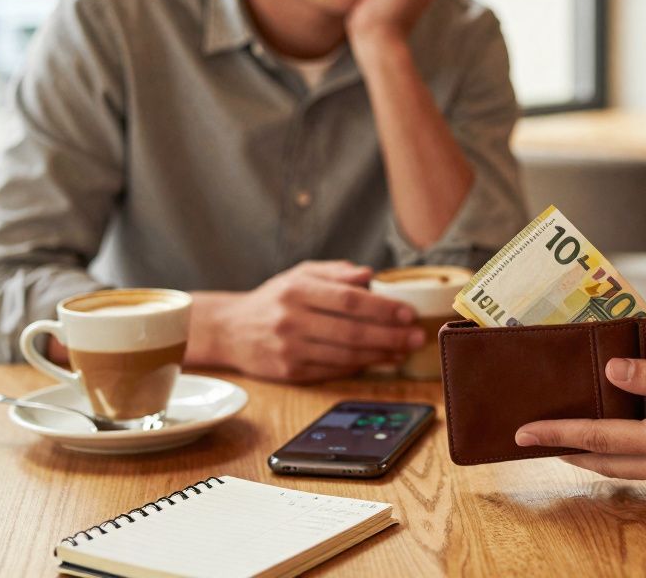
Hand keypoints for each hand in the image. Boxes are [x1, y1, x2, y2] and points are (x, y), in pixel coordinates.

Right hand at [193, 261, 425, 382]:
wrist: (230, 329)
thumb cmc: (275, 298)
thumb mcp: (300, 275)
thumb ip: (336, 273)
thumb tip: (369, 275)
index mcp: (297, 290)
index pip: (349, 300)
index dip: (382, 308)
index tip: (408, 313)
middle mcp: (292, 320)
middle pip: (351, 331)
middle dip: (390, 335)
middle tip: (416, 337)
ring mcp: (290, 349)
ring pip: (345, 354)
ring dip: (381, 354)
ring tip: (404, 350)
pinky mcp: (290, 372)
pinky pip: (334, 370)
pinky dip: (361, 366)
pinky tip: (381, 360)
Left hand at [515, 358, 645, 495]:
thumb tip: (614, 374)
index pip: (602, 440)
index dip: (560, 434)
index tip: (524, 432)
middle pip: (604, 462)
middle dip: (564, 449)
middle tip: (530, 438)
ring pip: (624, 468)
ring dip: (590, 454)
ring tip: (563, 436)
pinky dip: (621, 454)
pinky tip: (617, 437)